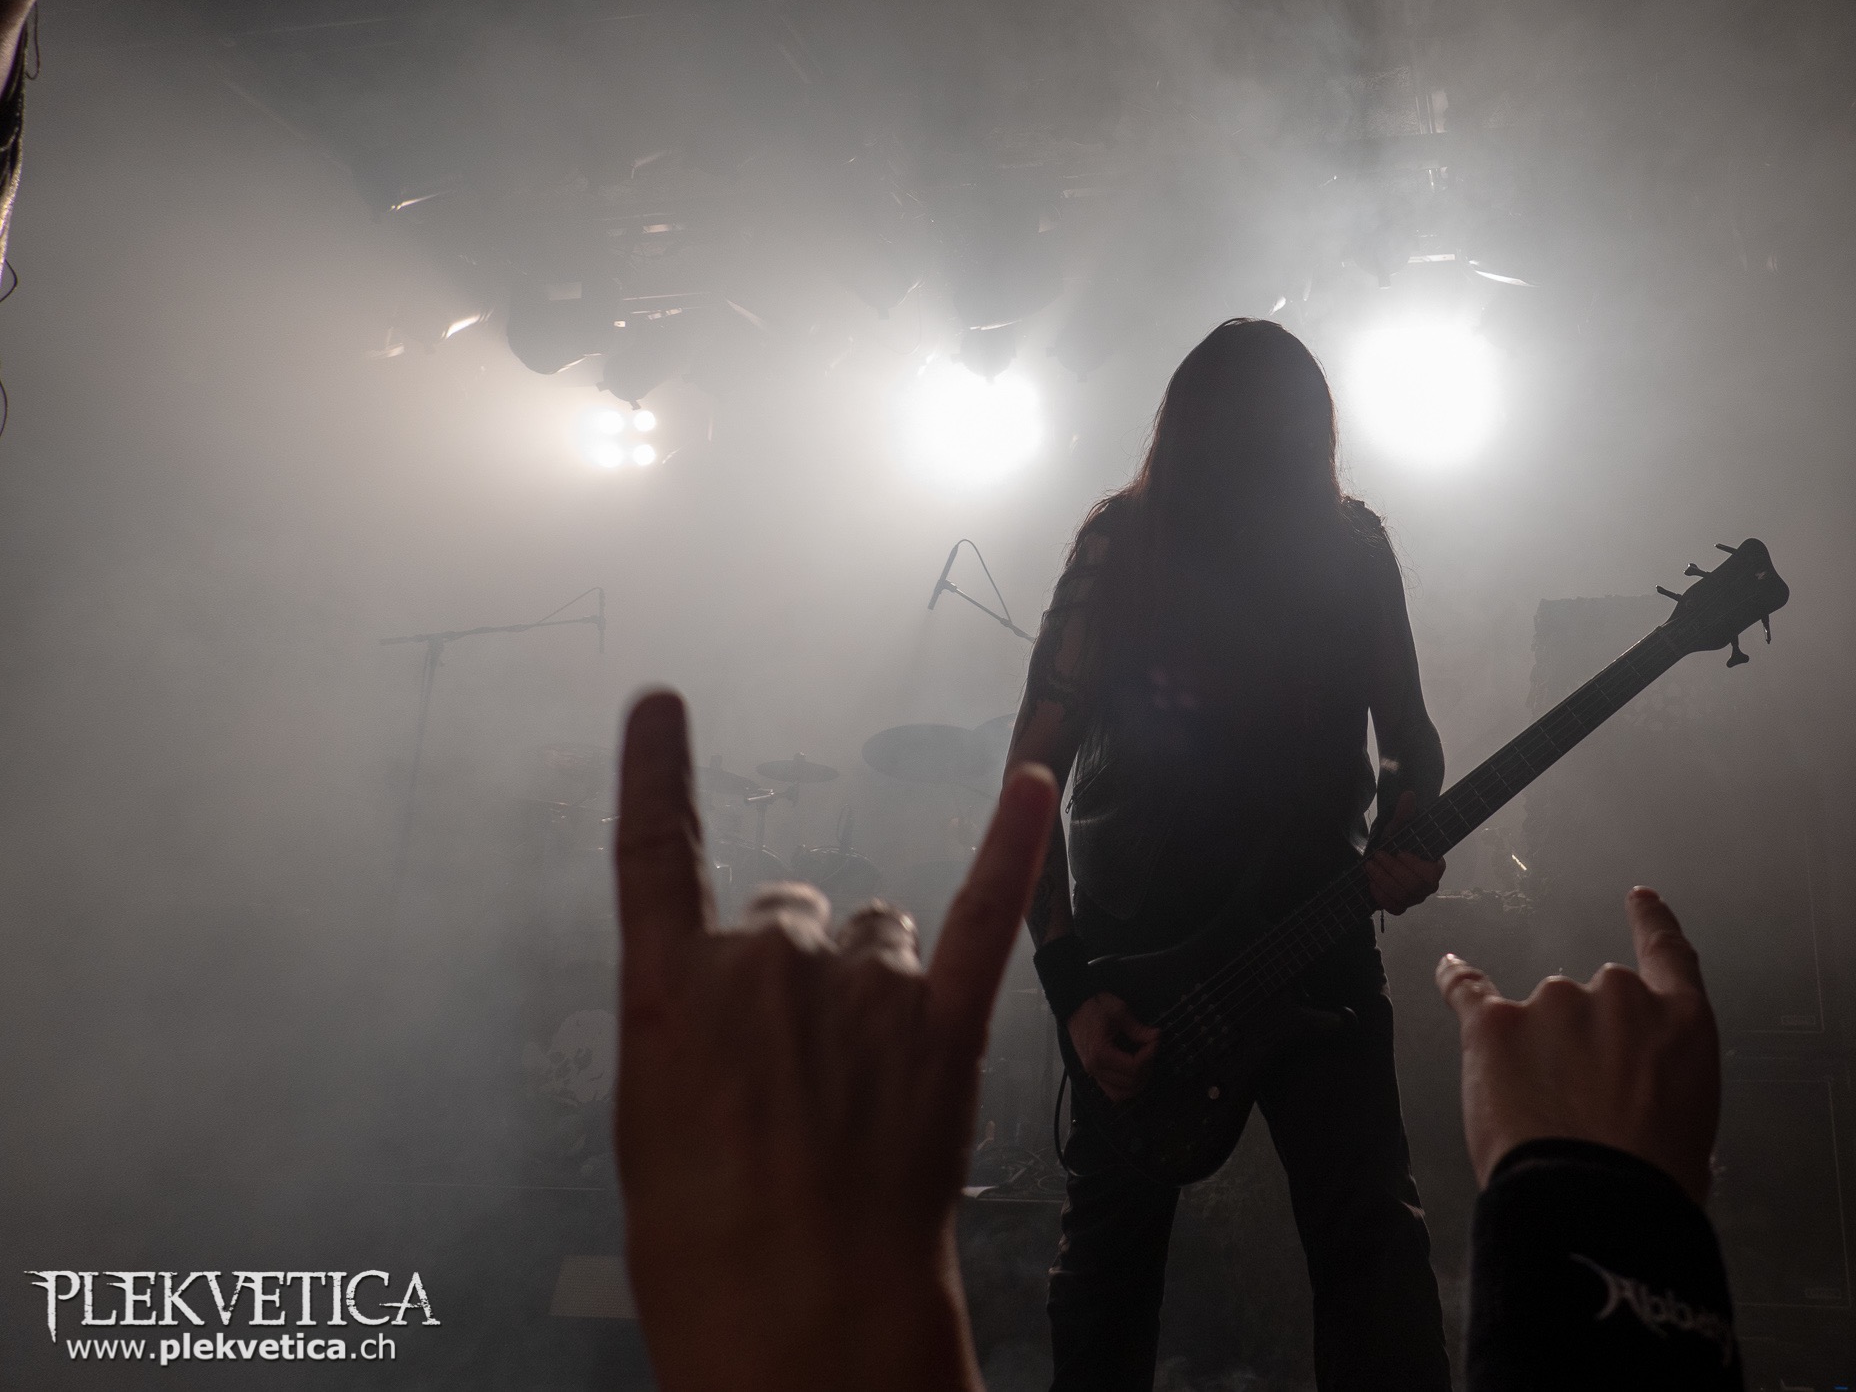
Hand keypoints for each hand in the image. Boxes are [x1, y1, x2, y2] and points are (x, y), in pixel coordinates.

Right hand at [611, 689, 1055, 1391]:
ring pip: (877, 937)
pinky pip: (986, 910)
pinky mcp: (946, 1023)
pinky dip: (1014, 845)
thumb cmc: (708, 1252)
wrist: (805, 1318)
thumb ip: (688, 1045)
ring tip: (864, 1080)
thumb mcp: (650, 1138)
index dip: (656, 776)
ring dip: (873, 984)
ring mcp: (865, 990)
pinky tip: (1033, 785)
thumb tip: (730, 1027)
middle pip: (788, 921)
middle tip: (793, 1076)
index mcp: (672, 992)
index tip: (662, 709)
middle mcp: (768, 963)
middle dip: (792, 979)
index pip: (654, 855)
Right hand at [1068, 990, 1159, 1102]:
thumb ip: (1138, 1029)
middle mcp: (1095, 1069)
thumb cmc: (1096, 1006)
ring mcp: (1093, 1074)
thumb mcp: (1120, 1012)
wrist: (1076, 1006)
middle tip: (1151, 1049)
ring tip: (1144, 1063)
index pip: (1133, 1067)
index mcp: (1100, 1053)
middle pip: (1130, 1083)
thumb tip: (1156, 1038)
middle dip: (1146, 1067)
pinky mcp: (1094, 1074)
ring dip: (1137, 1082)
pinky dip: (1126, 1087)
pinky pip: (1112, 1091)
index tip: (1155, 1040)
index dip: (1149, 1055)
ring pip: (1120, 1094)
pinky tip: (1134, 1072)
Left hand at [1365, 792, 1444, 913]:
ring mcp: (1415, 899)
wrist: (1383, 858)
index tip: (1400, 851)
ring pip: (1402, 897)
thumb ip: (1404, 815)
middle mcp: (1429, 886)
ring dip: (1382, 880)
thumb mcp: (1398, 828)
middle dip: (1392, 870)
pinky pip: (1393, 908)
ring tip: (1369, 865)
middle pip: (1414, 886)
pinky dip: (1380, 896)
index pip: (1431, 873)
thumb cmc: (1396, 843)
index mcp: (1435, 866)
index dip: (1415, 865)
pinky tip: (1371, 882)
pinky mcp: (1401, 906)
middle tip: (1377, 855)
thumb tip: (1408, 795)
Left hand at [1435, 886, 1719, 1204]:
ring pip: (1542, 1012)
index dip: (1652, 922)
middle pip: (1598, 997)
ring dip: (1538, 1049)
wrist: (1593, 1203)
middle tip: (1583, 1106)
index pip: (1668, 955)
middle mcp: (1621, 996)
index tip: (1639, 898)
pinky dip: (1457, 979)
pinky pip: (1470, 989)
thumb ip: (1665, 1085)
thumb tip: (1640, 1096)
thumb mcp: (1694, 1128)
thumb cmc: (1653, 1182)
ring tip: (1542, 1115)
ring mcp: (1555, 1004)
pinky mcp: (1496, 1024)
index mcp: (1683, 1022)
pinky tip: (1448, 969)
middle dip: (1587, 1042)